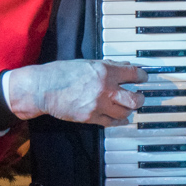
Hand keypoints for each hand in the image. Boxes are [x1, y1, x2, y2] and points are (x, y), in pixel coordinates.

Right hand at [5, 60, 147, 125]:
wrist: (43, 88)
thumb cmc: (62, 73)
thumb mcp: (87, 63)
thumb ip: (109, 66)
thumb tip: (126, 66)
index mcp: (104, 71)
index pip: (134, 74)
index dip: (143, 77)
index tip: (143, 78)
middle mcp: (104, 88)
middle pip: (134, 99)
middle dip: (140, 98)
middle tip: (140, 96)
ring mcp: (98, 105)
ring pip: (125, 112)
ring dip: (129, 110)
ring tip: (128, 106)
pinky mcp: (90, 117)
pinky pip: (112, 122)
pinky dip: (119, 120)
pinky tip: (120, 118)